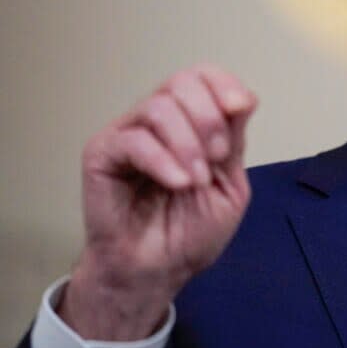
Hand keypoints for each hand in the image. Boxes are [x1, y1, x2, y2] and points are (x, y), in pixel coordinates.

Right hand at [58, 64, 257, 340]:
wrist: (158, 271)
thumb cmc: (190, 232)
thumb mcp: (230, 184)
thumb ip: (234, 142)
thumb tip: (243, 98)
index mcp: (190, 122)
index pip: (203, 76)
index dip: (224, 84)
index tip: (240, 108)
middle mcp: (158, 121)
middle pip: (183, 82)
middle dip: (210, 118)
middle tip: (218, 157)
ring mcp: (128, 134)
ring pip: (159, 107)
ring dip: (188, 144)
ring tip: (196, 180)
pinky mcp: (102, 155)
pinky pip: (134, 140)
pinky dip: (163, 160)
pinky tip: (179, 184)